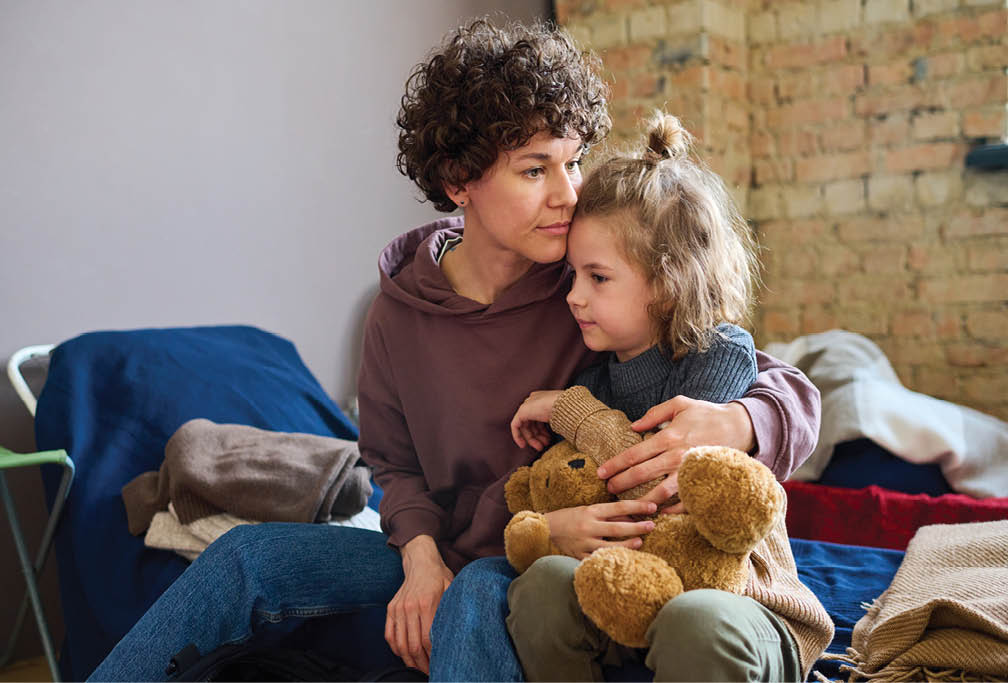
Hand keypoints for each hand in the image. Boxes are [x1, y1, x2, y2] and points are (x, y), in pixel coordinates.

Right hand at [386, 535, 453, 673]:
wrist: (420, 561)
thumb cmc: (439, 577)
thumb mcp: (452, 589)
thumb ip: (451, 610)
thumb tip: (458, 633)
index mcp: (426, 603)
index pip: (426, 639)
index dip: (432, 657)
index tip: (438, 665)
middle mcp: (409, 607)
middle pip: (412, 645)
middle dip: (421, 663)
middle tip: (430, 671)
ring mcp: (398, 608)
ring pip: (399, 643)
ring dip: (408, 660)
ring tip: (418, 668)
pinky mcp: (390, 609)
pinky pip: (389, 635)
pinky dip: (396, 649)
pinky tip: (405, 655)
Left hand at [510, 390, 563, 450]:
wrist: (566, 406)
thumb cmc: (569, 412)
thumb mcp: (561, 417)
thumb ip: (553, 422)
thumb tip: (553, 432)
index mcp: (543, 399)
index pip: (539, 418)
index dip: (543, 431)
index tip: (549, 440)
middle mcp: (534, 400)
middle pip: (532, 422)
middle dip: (538, 436)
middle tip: (544, 446)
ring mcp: (527, 405)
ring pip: (525, 426)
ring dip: (532, 439)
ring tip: (540, 447)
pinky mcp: (522, 411)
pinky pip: (515, 425)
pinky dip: (517, 436)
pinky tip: (523, 445)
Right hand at [545, 499, 657, 557]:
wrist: (545, 529)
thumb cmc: (569, 517)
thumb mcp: (587, 510)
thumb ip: (608, 514)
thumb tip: (631, 517)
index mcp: (591, 511)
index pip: (618, 507)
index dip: (637, 507)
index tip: (653, 507)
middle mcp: (588, 526)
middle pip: (617, 527)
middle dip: (637, 527)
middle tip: (652, 526)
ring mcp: (584, 543)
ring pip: (610, 546)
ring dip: (627, 544)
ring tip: (640, 542)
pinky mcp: (579, 556)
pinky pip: (597, 560)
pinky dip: (609, 560)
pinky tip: (621, 560)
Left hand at [596, 396, 754, 511]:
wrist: (741, 426)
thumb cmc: (707, 413)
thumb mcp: (680, 404)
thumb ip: (655, 414)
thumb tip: (634, 426)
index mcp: (669, 437)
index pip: (634, 454)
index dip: (615, 465)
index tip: (601, 473)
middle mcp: (677, 456)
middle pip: (642, 474)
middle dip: (621, 483)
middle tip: (607, 490)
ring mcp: (691, 471)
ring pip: (661, 492)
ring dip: (642, 501)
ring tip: (629, 506)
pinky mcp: (704, 481)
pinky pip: (685, 501)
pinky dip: (671, 509)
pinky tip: (658, 511)